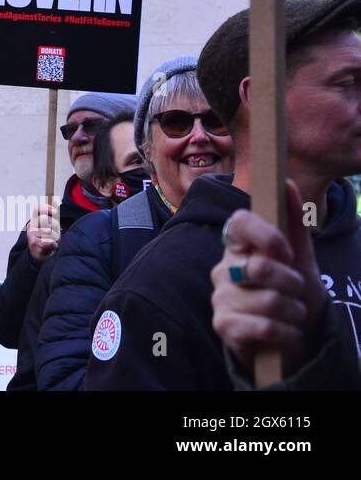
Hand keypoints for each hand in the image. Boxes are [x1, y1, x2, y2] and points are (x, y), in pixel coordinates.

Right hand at [25, 202, 60, 263]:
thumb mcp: (49, 227)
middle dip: (55, 226)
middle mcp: (31, 226)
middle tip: (55, 234)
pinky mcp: (34, 243)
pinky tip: (51, 248)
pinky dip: (54, 246)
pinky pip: (50, 242)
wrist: (39, 258)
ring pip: (50, 232)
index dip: (46, 208)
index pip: (37, 208)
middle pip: (46, 220)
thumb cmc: (46, 241)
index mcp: (34, 220)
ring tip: (53, 242)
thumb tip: (56, 201)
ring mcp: (31, 235)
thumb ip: (51, 217)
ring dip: (55, 238)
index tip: (55, 212)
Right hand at [211, 181, 325, 373]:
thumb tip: (286, 182)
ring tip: (292, 316)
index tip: (286, 252)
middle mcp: (224, 269)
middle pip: (261, 267)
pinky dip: (286, 333)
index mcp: (239, 247)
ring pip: (268, 300)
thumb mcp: (300, 258)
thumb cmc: (292, 293)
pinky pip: (263, 326)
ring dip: (293, 312)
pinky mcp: (223, 326)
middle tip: (296, 291)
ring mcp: (220, 297)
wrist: (292, 337)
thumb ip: (294, 223)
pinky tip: (285, 333)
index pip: (238, 223)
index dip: (264, 235)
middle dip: (293, 283)